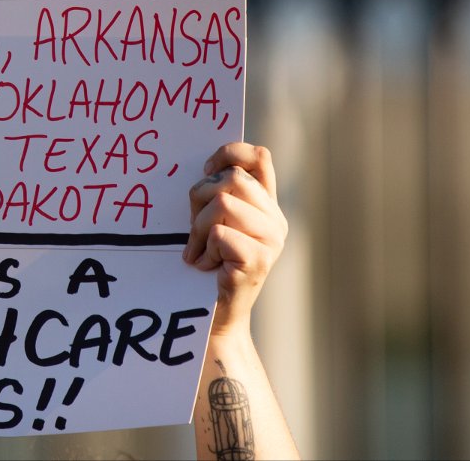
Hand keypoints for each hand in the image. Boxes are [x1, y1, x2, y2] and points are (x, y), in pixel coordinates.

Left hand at [182, 142, 286, 336]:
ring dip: (198, 227)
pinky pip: (219, 233)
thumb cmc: (209, 265)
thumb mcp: (214, 221)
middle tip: (193, 228)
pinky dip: (204, 249)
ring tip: (198, 250)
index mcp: (267, 205)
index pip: (258, 156)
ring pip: (223, 203)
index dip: (229, 153)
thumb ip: (220, 194)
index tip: (205, 171)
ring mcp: (271, 241)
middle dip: (200, 197)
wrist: (216, 317)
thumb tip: (205, 165)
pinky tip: (207, 266)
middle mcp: (276, 220)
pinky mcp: (259, 260)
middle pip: (232, 178)